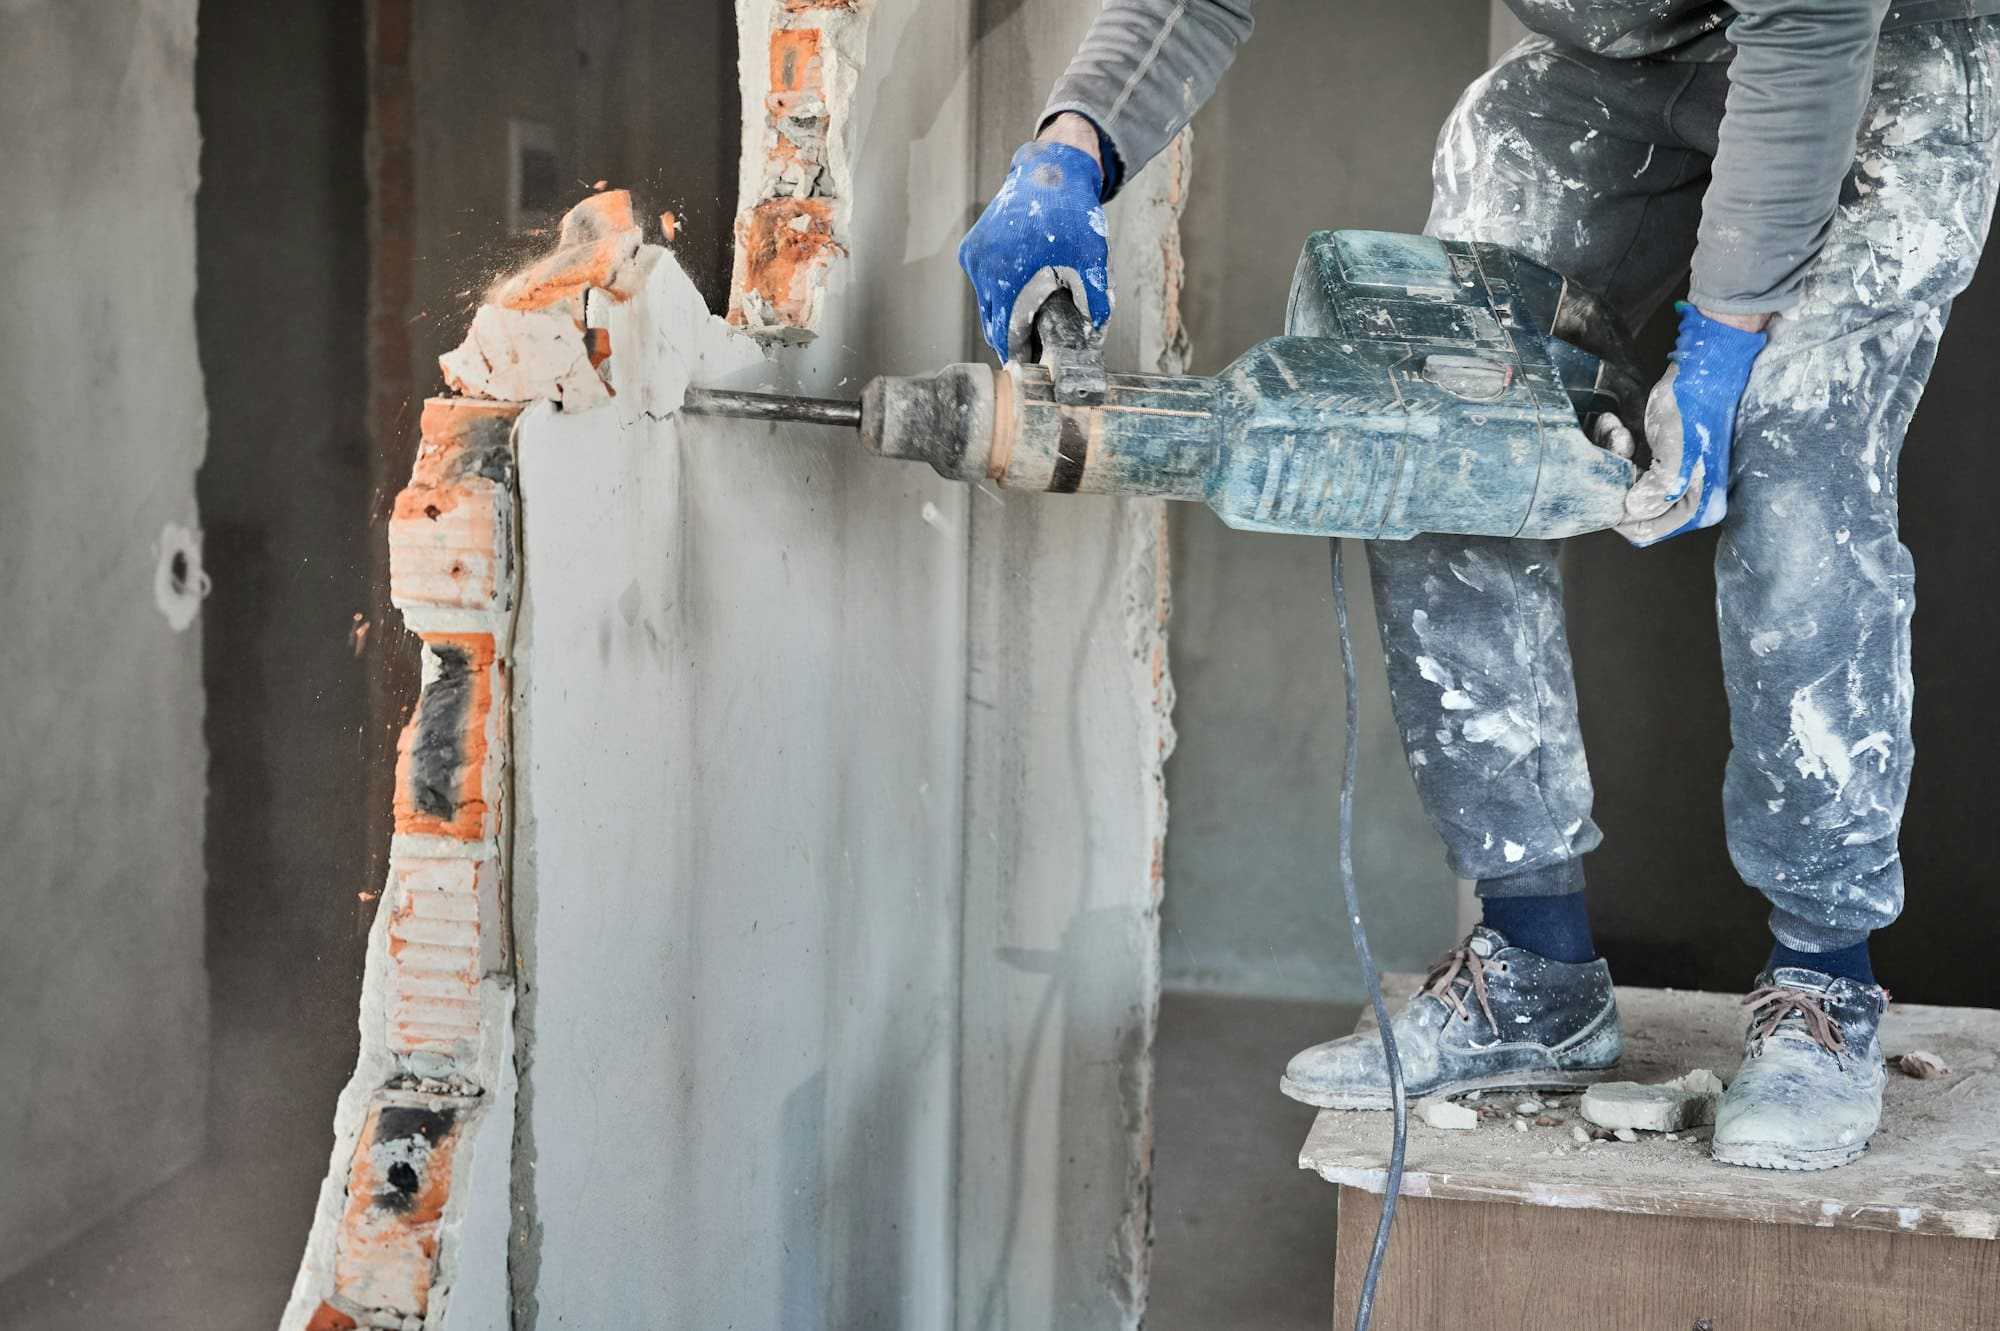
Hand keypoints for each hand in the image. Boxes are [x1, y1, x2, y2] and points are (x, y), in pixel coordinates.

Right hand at [957, 121, 1112, 361]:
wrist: (1050, 171)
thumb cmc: (1072, 214)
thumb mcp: (1092, 258)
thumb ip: (1095, 298)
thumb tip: (1095, 333)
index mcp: (1008, 275)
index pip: (1004, 332)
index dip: (1016, 352)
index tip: (1027, 365)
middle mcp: (984, 268)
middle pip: (991, 322)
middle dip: (1009, 338)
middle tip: (1029, 352)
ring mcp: (974, 257)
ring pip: (985, 303)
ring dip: (1002, 315)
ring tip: (1024, 325)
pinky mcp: (970, 249)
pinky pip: (982, 284)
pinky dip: (996, 292)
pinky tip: (1016, 295)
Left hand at [1616, 303, 1768, 546]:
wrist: (1706, 368)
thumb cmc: (1694, 407)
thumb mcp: (1677, 450)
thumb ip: (1658, 487)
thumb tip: (1631, 510)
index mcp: (1698, 507)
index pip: (1643, 532)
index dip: (1618, 513)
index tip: (1610, 480)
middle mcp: (1686, 502)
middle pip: (1631, 513)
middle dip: (1615, 481)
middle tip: (1619, 443)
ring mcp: (1673, 484)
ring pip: (1623, 489)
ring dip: (1613, 459)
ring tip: (1618, 431)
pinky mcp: (1660, 464)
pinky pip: (1625, 468)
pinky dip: (1615, 448)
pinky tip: (1616, 425)